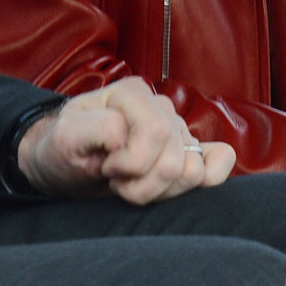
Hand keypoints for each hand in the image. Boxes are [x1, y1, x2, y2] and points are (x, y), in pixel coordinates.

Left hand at [17, 78, 234, 203]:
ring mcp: (178, 128)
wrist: (67, 165)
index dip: (127, 165)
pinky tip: (169, 186)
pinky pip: (221, 159)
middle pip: (175, 159)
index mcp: (132, 93)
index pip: (156, 133)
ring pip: (193, 172)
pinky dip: (206, 179)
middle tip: (115, 182)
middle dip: (143, 185)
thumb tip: (128, 135)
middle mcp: (160, 106)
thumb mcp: (66, 137)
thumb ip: (96, 129)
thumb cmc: (65, 149)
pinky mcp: (190, 151)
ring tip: (132, 185)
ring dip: (159, 192)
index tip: (104, 167)